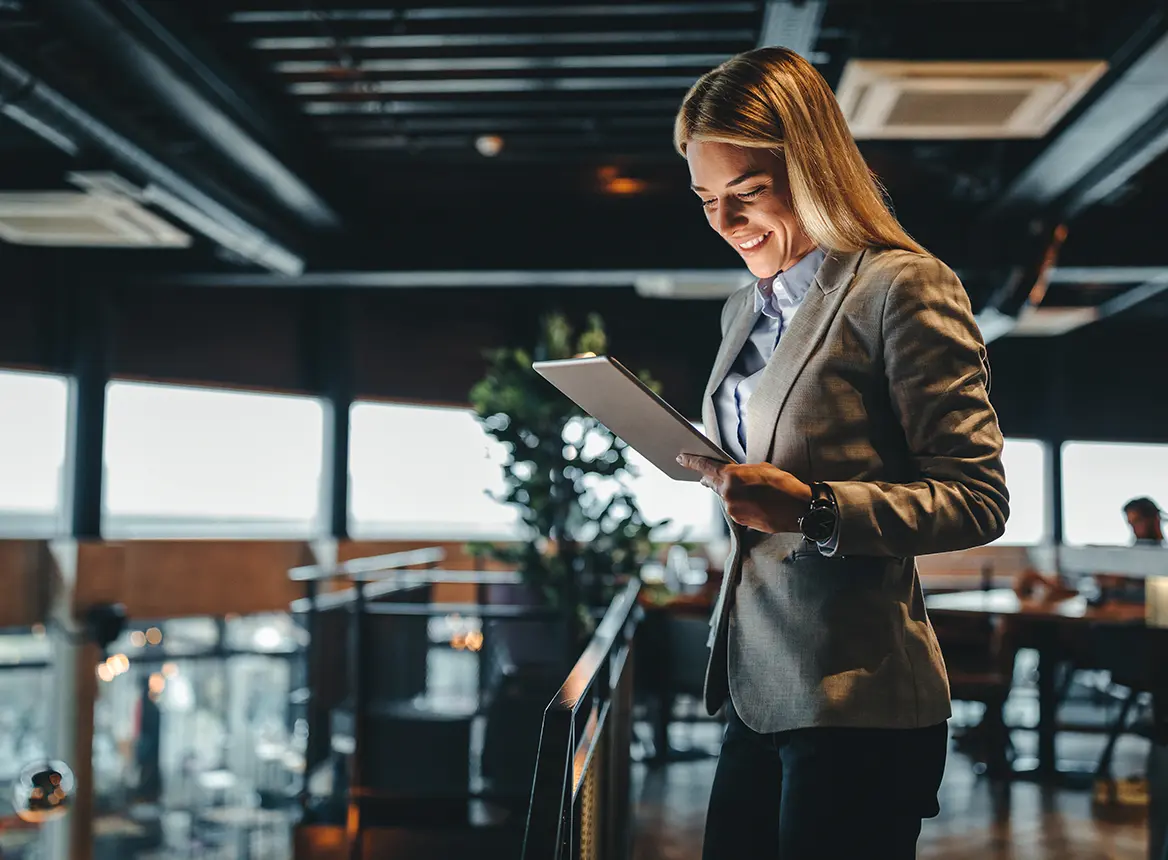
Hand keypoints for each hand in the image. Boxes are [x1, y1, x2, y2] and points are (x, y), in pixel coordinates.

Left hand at [677, 454, 811, 533]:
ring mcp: (732, 509)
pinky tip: (753, 501)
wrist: (799, 508)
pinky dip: (738, 503)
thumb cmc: (783, 484)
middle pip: (712, 483)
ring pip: (724, 497)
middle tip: (707, 475)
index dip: (691, 462)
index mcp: (731, 476)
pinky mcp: (739, 520)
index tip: (681, 459)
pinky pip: (733, 507)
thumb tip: (728, 475)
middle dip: (710, 479)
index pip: (704, 467)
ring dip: (730, 492)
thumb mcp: (761, 468)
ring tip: (749, 490)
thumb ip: (739, 471)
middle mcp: (727, 493)